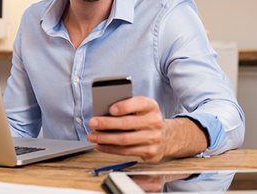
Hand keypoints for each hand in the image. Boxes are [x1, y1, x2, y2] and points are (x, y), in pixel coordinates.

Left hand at [87, 96, 207, 163]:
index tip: (110, 109)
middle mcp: (154, 121)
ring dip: (105, 138)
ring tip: (92, 136)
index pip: (139, 103)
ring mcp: (153, 138)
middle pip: (128, 123)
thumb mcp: (140, 109)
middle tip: (92, 122)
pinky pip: (126, 151)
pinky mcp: (150, 152)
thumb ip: (126, 108)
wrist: (164, 137)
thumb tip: (102, 113)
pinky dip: (110, 148)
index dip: (125, 106)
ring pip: (125, 139)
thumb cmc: (144, 119)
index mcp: (151, 106)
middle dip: (107, 123)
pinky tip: (100, 145)